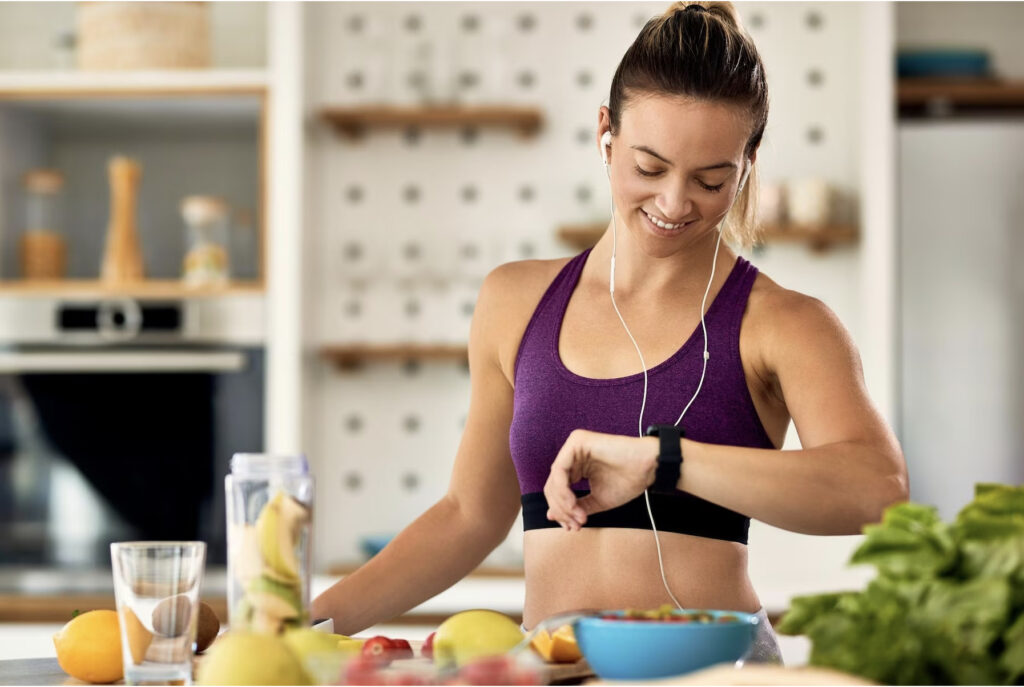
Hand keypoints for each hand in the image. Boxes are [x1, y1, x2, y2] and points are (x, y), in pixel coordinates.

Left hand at [543, 429, 658, 530]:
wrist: (648, 468)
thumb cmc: (627, 481)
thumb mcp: (596, 500)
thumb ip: (574, 506)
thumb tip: (551, 516)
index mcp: (576, 465)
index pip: (558, 491)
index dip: (561, 512)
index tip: (572, 529)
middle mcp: (572, 455)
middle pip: (553, 487)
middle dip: (562, 510)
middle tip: (575, 526)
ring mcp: (573, 446)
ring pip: (554, 480)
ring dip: (563, 504)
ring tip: (579, 517)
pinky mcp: (577, 441)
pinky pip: (559, 470)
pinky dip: (563, 491)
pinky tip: (573, 504)